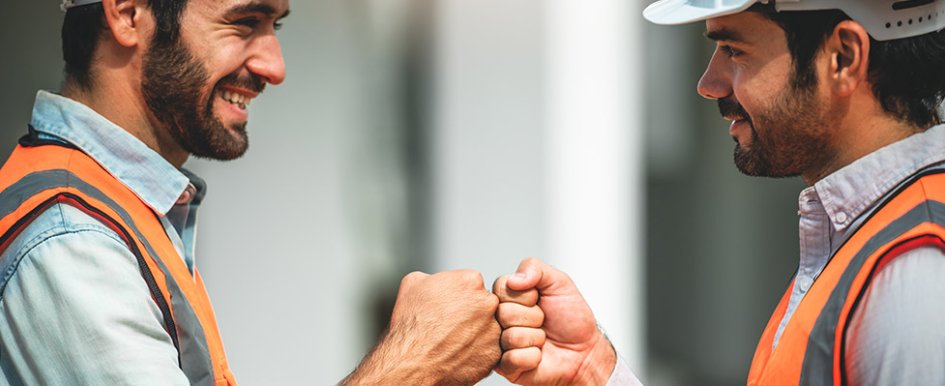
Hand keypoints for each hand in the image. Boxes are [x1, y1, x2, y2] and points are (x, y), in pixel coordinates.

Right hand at [343, 270, 500, 385]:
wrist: (412, 362)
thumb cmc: (411, 324)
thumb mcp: (412, 283)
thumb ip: (432, 276)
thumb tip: (434, 279)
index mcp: (471, 280)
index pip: (472, 283)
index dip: (458, 295)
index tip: (448, 306)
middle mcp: (488, 302)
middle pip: (484, 304)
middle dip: (470, 312)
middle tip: (450, 325)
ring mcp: (494, 329)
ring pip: (488, 327)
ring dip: (475, 332)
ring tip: (452, 341)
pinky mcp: (494, 353)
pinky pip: (489, 350)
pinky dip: (477, 352)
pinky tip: (458, 354)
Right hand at [494, 258, 615, 385]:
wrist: (585, 350)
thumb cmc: (571, 317)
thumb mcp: (559, 282)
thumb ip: (535, 268)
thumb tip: (513, 279)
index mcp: (508, 296)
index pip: (501, 286)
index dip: (526, 295)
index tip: (539, 299)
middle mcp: (500, 319)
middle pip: (504, 313)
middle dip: (533, 317)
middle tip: (543, 321)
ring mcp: (501, 343)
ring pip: (510, 336)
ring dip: (535, 338)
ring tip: (543, 339)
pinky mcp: (506, 367)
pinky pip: (513, 359)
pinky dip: (533, 357)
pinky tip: (539, 355)